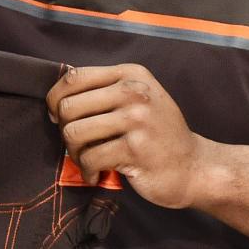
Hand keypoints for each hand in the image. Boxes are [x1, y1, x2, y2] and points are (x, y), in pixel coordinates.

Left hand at [47, 63, 212, 208]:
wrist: (193, 167)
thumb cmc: (156, 135)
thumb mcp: (136, 100)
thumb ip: (103, 92)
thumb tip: (56, 99)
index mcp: (131, 74)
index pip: (73, 77)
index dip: (55, 99)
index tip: (58, 117)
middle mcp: (135, 91)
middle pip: (69, 107)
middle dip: (65, 131)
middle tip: (79, 145)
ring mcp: (137, 119)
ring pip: (74, 133)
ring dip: (74, 153)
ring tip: (87, 159)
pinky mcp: (135, 149)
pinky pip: (89, 158)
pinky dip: (86, 170)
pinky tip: (96, 174)